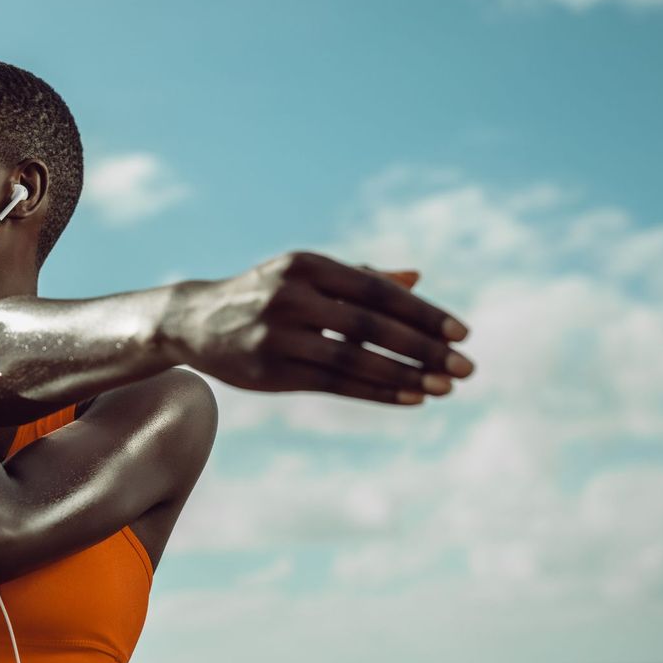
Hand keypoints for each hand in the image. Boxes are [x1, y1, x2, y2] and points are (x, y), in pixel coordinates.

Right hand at [160, 250, 473, 404]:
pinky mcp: (272, 371)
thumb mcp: (307, 276)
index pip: (378, 290)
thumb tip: (418, 277)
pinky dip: (377, 392)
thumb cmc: (265, 293)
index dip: (423, 312)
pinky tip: (411, 397)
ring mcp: (279, 335)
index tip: (462, 333)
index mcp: (308, 265)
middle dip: (424, 348)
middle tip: (466, 367)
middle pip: (372, 326)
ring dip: (406, 376)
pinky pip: (335, 384)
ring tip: (445, 388)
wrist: (196, 320)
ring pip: (355, 360)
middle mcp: (292, 296)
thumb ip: (360, 276)